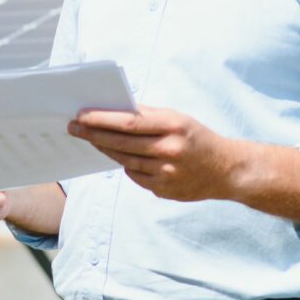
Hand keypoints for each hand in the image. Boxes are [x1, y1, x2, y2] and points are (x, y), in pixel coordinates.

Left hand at [68, 105, 238, 201]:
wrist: (227, 171)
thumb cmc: (196, 137)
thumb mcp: (176, 118)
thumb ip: (146, 114)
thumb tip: (111, 110)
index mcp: (172, 126)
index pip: (127, 122)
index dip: (100, 119)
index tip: (80, 115)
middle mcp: (169, 150)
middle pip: (120, 143)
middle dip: (92, 134)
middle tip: (72, 128)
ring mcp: (166, 173)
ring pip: (123, 160)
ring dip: (104, 149)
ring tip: (89, 139)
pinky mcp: (163, 190)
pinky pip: (134, 175)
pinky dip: (124, 164)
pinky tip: (117, 155)